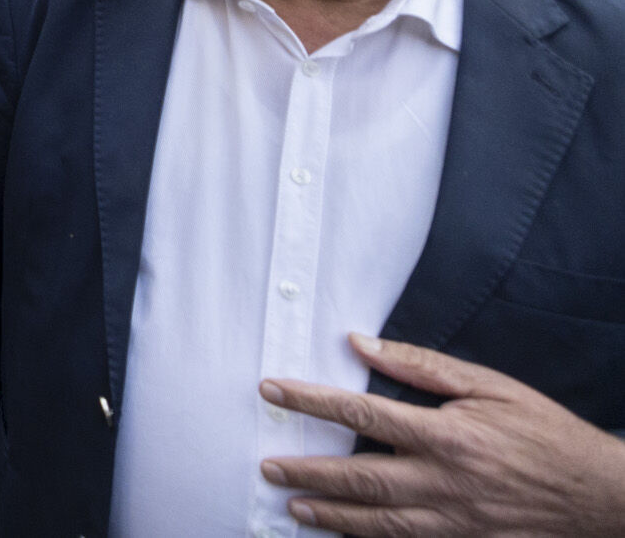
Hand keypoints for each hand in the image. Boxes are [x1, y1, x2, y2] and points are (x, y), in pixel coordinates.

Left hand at [259, 333, 624, 535]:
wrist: (599, 494)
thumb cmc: (544, 432)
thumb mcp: (489, 385)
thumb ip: (420, 366)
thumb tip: (360, 343)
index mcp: (446, 435)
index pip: (360, 413)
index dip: (310, 401)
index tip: (272, 391)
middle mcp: (444, 481)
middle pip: (359, 478)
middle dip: (307, 471)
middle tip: (269, 465)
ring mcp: (454, 519)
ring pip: (378, 521)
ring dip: (331, 515)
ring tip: (294, 506)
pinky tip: (347, 535)